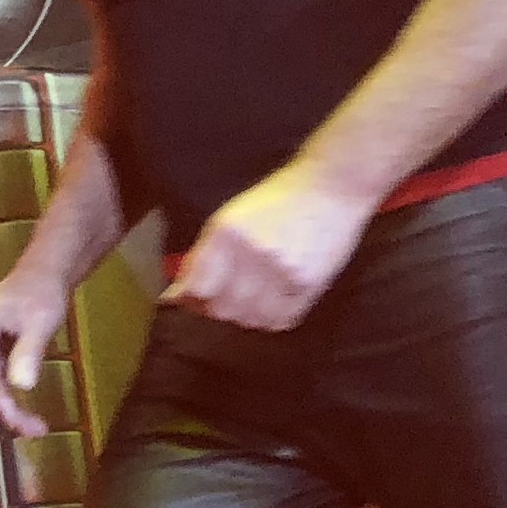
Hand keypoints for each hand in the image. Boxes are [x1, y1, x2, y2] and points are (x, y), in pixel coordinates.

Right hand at [0, 263, 74, 439]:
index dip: (0, 402)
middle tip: (35, 430)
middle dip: (5, 408)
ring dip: (5, 403)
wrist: (42, 275)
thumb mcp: (40, 324)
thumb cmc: (42, 294)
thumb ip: (28, 353)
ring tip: (32, 425)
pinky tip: (21, 406)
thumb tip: (20, 387)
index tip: (20, 424)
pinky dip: (4, 392)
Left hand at [162, 163, 372, 331]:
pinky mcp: (310, 283)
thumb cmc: (274, 202)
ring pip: (252, 319)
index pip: (197, 287)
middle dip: (217, 308)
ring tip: (251, 298)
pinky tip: (272, 303)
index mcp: (226, 234)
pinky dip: (271, 318)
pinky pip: (282, 320)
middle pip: (223, 308)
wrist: (329, 187)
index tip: (191, 300)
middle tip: (224, 297)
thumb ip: (202, 257)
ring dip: (246, 316)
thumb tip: (176, 295)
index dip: (191, 300)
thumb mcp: (229, 219)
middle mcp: (252, 254)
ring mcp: (283, 271)